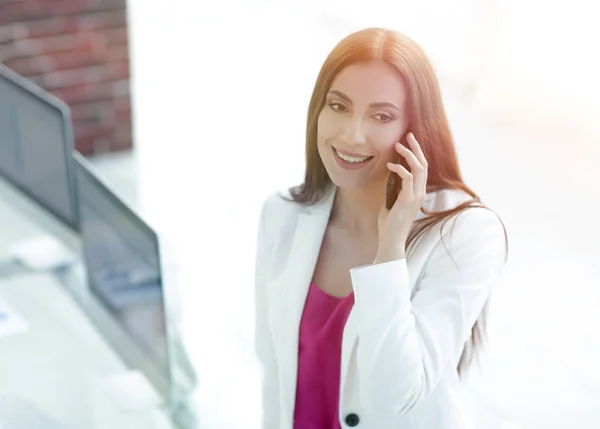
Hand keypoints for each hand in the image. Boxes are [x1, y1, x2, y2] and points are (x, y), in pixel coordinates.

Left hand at [375, 133, 427, 262]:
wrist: (391, 239)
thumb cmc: (389, 223)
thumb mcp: (391, 201)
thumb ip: (393, 189)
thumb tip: (390, 177)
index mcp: (418, 192)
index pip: (422, 168)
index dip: (418, 154)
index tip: (409, 142)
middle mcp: (420, 192)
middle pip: (424, 164)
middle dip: (416, 148)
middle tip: (409, 135)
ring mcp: (416, 196)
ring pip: (418, 168)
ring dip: (409, 155)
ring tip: (398, 146)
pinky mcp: (408, 199)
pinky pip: (408, 178)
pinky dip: (399, 169)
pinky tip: (390, 165)